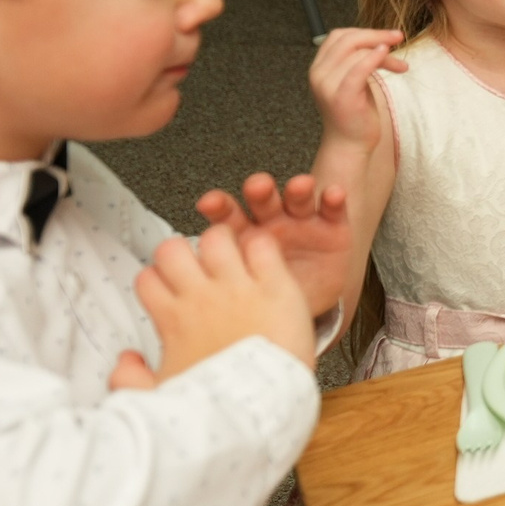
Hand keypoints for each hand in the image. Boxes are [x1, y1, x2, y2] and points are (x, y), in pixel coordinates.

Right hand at [108, 224, 314, 391]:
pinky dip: (263, 246)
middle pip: (172, 248)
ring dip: (225, 243)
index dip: (158, 277)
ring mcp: (238, 288)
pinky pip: (263, 245)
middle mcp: (201, 298)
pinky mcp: (274, 286)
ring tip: (236, 260)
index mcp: (173, 320)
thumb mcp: (160, 397)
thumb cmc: (219, 405)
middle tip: (202, 267)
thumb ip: (131, 379)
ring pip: (217, 237)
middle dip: (184, 251)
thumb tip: (124, 362)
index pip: (147, 277)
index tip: (173, 287)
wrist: (262, 407)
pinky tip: (266, 262)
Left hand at [195, 172, 350, 319]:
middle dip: (259, 190)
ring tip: (300, 186)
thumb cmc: (261, 301)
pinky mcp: (332, 230)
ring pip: (298, 200)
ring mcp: (302, 225)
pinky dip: (333, 200)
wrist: (296, 319)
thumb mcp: (234, 295)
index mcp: (242, 236)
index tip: (209, 203)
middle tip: (257, 188)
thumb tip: (170, 280)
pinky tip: (333, 193)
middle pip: (262, 200)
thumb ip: (210, 281)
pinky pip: (333, 211)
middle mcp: (271, 223)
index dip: (219, 206)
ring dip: (298, 189)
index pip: (227, 214)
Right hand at [308, 27, 404, 153]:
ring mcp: (328, 86)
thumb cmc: (356, 112)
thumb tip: (382, 40)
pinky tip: (388, 55)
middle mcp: (319, 74)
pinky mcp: (341, 97)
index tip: (388, 35)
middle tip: (399, 37)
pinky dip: (374, 59)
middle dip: (376, 35)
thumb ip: (359, 60)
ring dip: (385, 53)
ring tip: (401, 65)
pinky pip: (358, 70)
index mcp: (320, 67)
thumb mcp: (356, 80)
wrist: (350, 144)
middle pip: (347, 39)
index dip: (365, 31)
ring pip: (357, 52)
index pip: (338, 36)